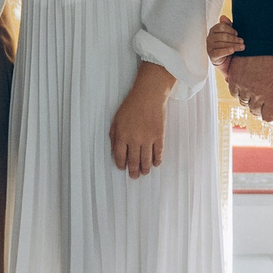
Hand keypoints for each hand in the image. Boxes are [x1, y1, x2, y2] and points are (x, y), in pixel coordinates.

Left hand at [109, 63, 174, 178]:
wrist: (148, 96)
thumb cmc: (131, 105)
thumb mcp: (116, 119)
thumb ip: (113, 135)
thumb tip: (113, 151)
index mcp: (122, 135)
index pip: (120, 156)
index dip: (121, 164)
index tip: (123, 168)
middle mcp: (134, 139)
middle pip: (133, 161)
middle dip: (134, 171)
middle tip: (134, 176)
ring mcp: (148, 139)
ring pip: (146, 159)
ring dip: (145, 168)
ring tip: (145, 172)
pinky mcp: (159, 136)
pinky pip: (158, 153)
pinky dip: (157, 160)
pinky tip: (156, 163)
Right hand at [206, 16, 243, 63]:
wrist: (225, 59)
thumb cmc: (227, 43)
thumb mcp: (229, 33)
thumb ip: (227, 24)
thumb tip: (223, 17)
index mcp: (213, 30)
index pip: (221, 27)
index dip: (230, 29)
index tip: (237, 33)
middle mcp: (210, 37)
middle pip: (223, 36)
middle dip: (234, 39)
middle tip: (242, 41)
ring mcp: (210, 46)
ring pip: (222, 44)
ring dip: (234, 45)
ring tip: (242, 47)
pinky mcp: (212, 55)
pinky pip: (219, 52)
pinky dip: (226, 51)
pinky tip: (233, 50)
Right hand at [225, 53, 272, 122]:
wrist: (264, 40)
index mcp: (271, 98)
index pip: (268, 117)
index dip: (272, 111)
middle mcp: (255, 96)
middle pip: (256, 111)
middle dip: (262, 105)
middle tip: (267, 91)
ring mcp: (242, 87)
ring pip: (244, 103)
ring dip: (251, 98)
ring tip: (258, 85)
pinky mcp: (233, 79)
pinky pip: (235, 93)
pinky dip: (240, 90)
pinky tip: (248, 81)